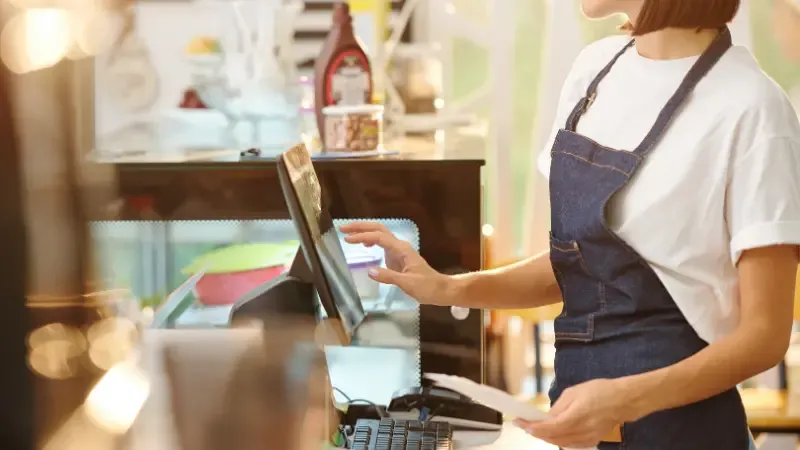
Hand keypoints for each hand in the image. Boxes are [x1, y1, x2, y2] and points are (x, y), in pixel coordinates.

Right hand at [339, 222, 449, 304]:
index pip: (379, 237)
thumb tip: (369, 271)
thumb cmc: (427, 287)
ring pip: (380, 234)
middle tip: (342, 228)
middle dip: (361, 226)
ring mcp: (398, 251)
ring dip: (364, 231)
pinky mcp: (397, 257)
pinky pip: (382, 244)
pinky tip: (364, 245)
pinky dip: (371, 240)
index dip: (362, 236)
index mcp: (402, 249)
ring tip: (348, 234)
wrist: (440, 290)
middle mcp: (399, 246)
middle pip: (379, 229)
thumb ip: (389, 277)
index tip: (347, 239)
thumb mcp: (408, 283)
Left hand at [515, 379, 634, 448]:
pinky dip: (558, 440)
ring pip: (561, 443)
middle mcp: (583, 430)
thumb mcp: (574, 392)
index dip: (534, 427)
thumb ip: (558, 407)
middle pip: (554, 437)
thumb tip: (545, 418)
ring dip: (545, 437)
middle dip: (536, 432)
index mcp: (578, 415)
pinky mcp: (592, 442)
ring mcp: (588, 438)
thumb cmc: (599, 391)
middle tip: (523, 424)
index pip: (551, 427)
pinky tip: (550, 434)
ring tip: (533, 428)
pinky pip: (570, 444)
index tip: (520, 422)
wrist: (623, 400)